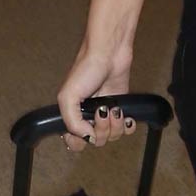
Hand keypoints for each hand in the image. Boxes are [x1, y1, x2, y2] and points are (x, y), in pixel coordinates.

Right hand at [57, 38, 135, 152]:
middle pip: (96, 141)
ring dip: (116, 126)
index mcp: (71, 115)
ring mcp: (105, 114)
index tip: (86, 128)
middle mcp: (88, 117)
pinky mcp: (121, 109)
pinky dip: (128, 126)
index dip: (81, 140)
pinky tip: (126, 116)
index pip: (73, 142)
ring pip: (112, 137)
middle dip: (102, 131)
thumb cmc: (86, 68)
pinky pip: (126, 130)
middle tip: (102, 112)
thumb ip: (71, 122)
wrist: (110, 54)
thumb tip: (87, 137)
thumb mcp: (68, 96)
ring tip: (115, 108)